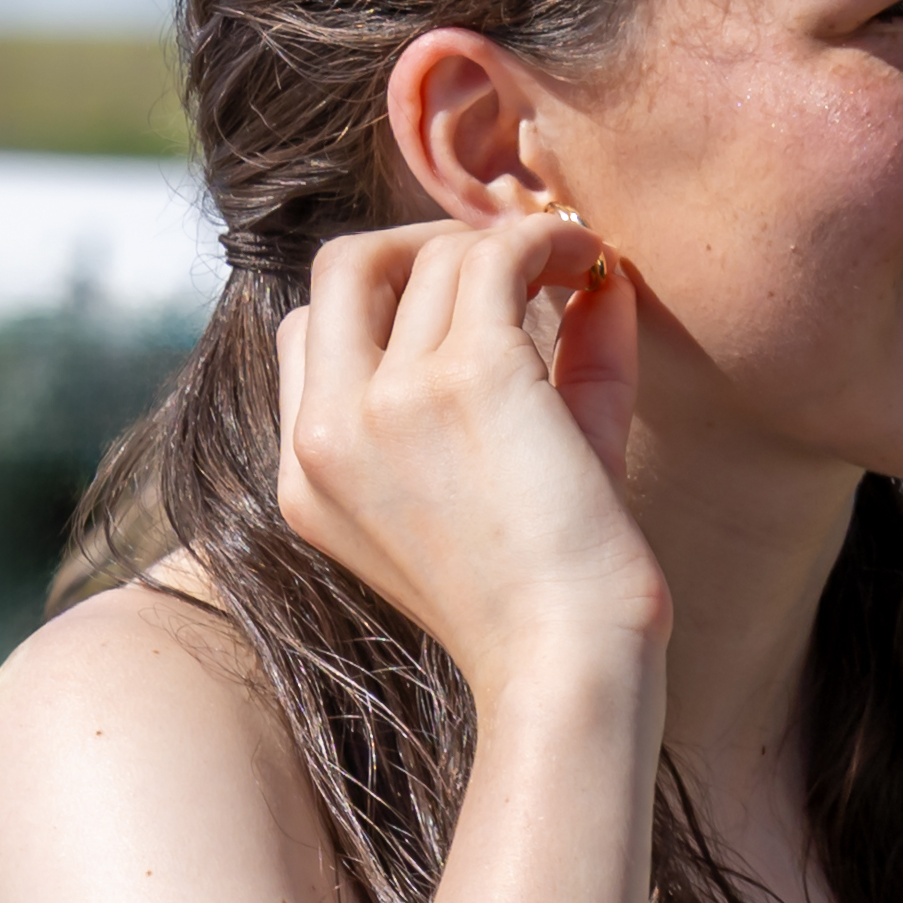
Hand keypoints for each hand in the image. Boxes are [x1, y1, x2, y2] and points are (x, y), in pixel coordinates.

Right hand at [271, 216, 666, 688]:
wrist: (568, 662)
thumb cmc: (554, 590)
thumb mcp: (508, 483)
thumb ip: (544, 375)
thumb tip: (594, 276)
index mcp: (307, 474)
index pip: (309, 332)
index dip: (392, 296)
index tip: (476, 302)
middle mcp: (326, 433)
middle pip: (342, 267)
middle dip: (426, 241)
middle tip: (512, 262)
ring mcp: (385, 403)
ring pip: (435, 257)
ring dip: (512, 241)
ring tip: (579, 264)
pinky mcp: (467, 381)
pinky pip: (496, 257)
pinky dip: (549, 240)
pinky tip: (595, 264)